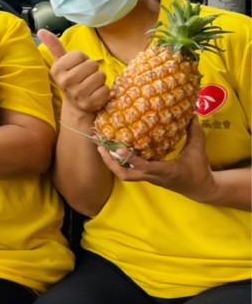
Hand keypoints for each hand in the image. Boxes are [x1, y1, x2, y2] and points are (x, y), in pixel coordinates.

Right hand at [39, 29, 108, 114]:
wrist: (75, 105)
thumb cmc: (71, 78)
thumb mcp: (62, 62)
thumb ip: (54, 45)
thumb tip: (41, 30)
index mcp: (57, 70)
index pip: (80, 55)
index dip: (82, 59)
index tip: (78, 66)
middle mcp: (65, 82)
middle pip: (92, 64)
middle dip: (93, 69)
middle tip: (86, 76)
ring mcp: (77, 94)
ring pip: (101, 76)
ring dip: (99, 79)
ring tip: (91, 84)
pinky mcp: (90, 103)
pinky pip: (106, 89)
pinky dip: (104, 90)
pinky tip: (95, 94)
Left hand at [98, 118, 218, 201]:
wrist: (202, 190)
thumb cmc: (199, 170)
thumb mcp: (198, 150)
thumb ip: (194, 133)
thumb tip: (191, 114)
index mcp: (165, 171)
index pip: (144, 167)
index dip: (130, 158)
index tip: (118, 148)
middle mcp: (153, 176)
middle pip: (126, 175)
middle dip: (111, 163)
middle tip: (101, 147)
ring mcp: (149, 178)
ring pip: (125, 174)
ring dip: (112, 163)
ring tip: (102, 147)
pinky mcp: (148, 176)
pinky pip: (130, 171)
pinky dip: (120, 162)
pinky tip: (114, 149)